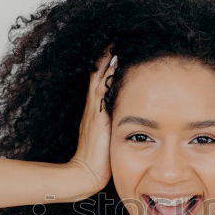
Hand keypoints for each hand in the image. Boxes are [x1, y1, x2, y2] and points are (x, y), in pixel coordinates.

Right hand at [67, 45, 116, 196]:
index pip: (100, 85)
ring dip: (106, 61)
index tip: (114, 51)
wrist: (85, 175)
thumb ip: (113, 132)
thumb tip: (129, 127)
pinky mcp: (98, 116)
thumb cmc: (98, 163)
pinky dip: (107, 74)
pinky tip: (114, 61)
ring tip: (113, 43)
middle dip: (104, 59)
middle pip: (97, 77)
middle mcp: (93, 109)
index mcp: (95, 114)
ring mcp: (94, 111)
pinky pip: (102, 89)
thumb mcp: (107, 142)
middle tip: (113, 40)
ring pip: (99, 79)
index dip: (106, 68)